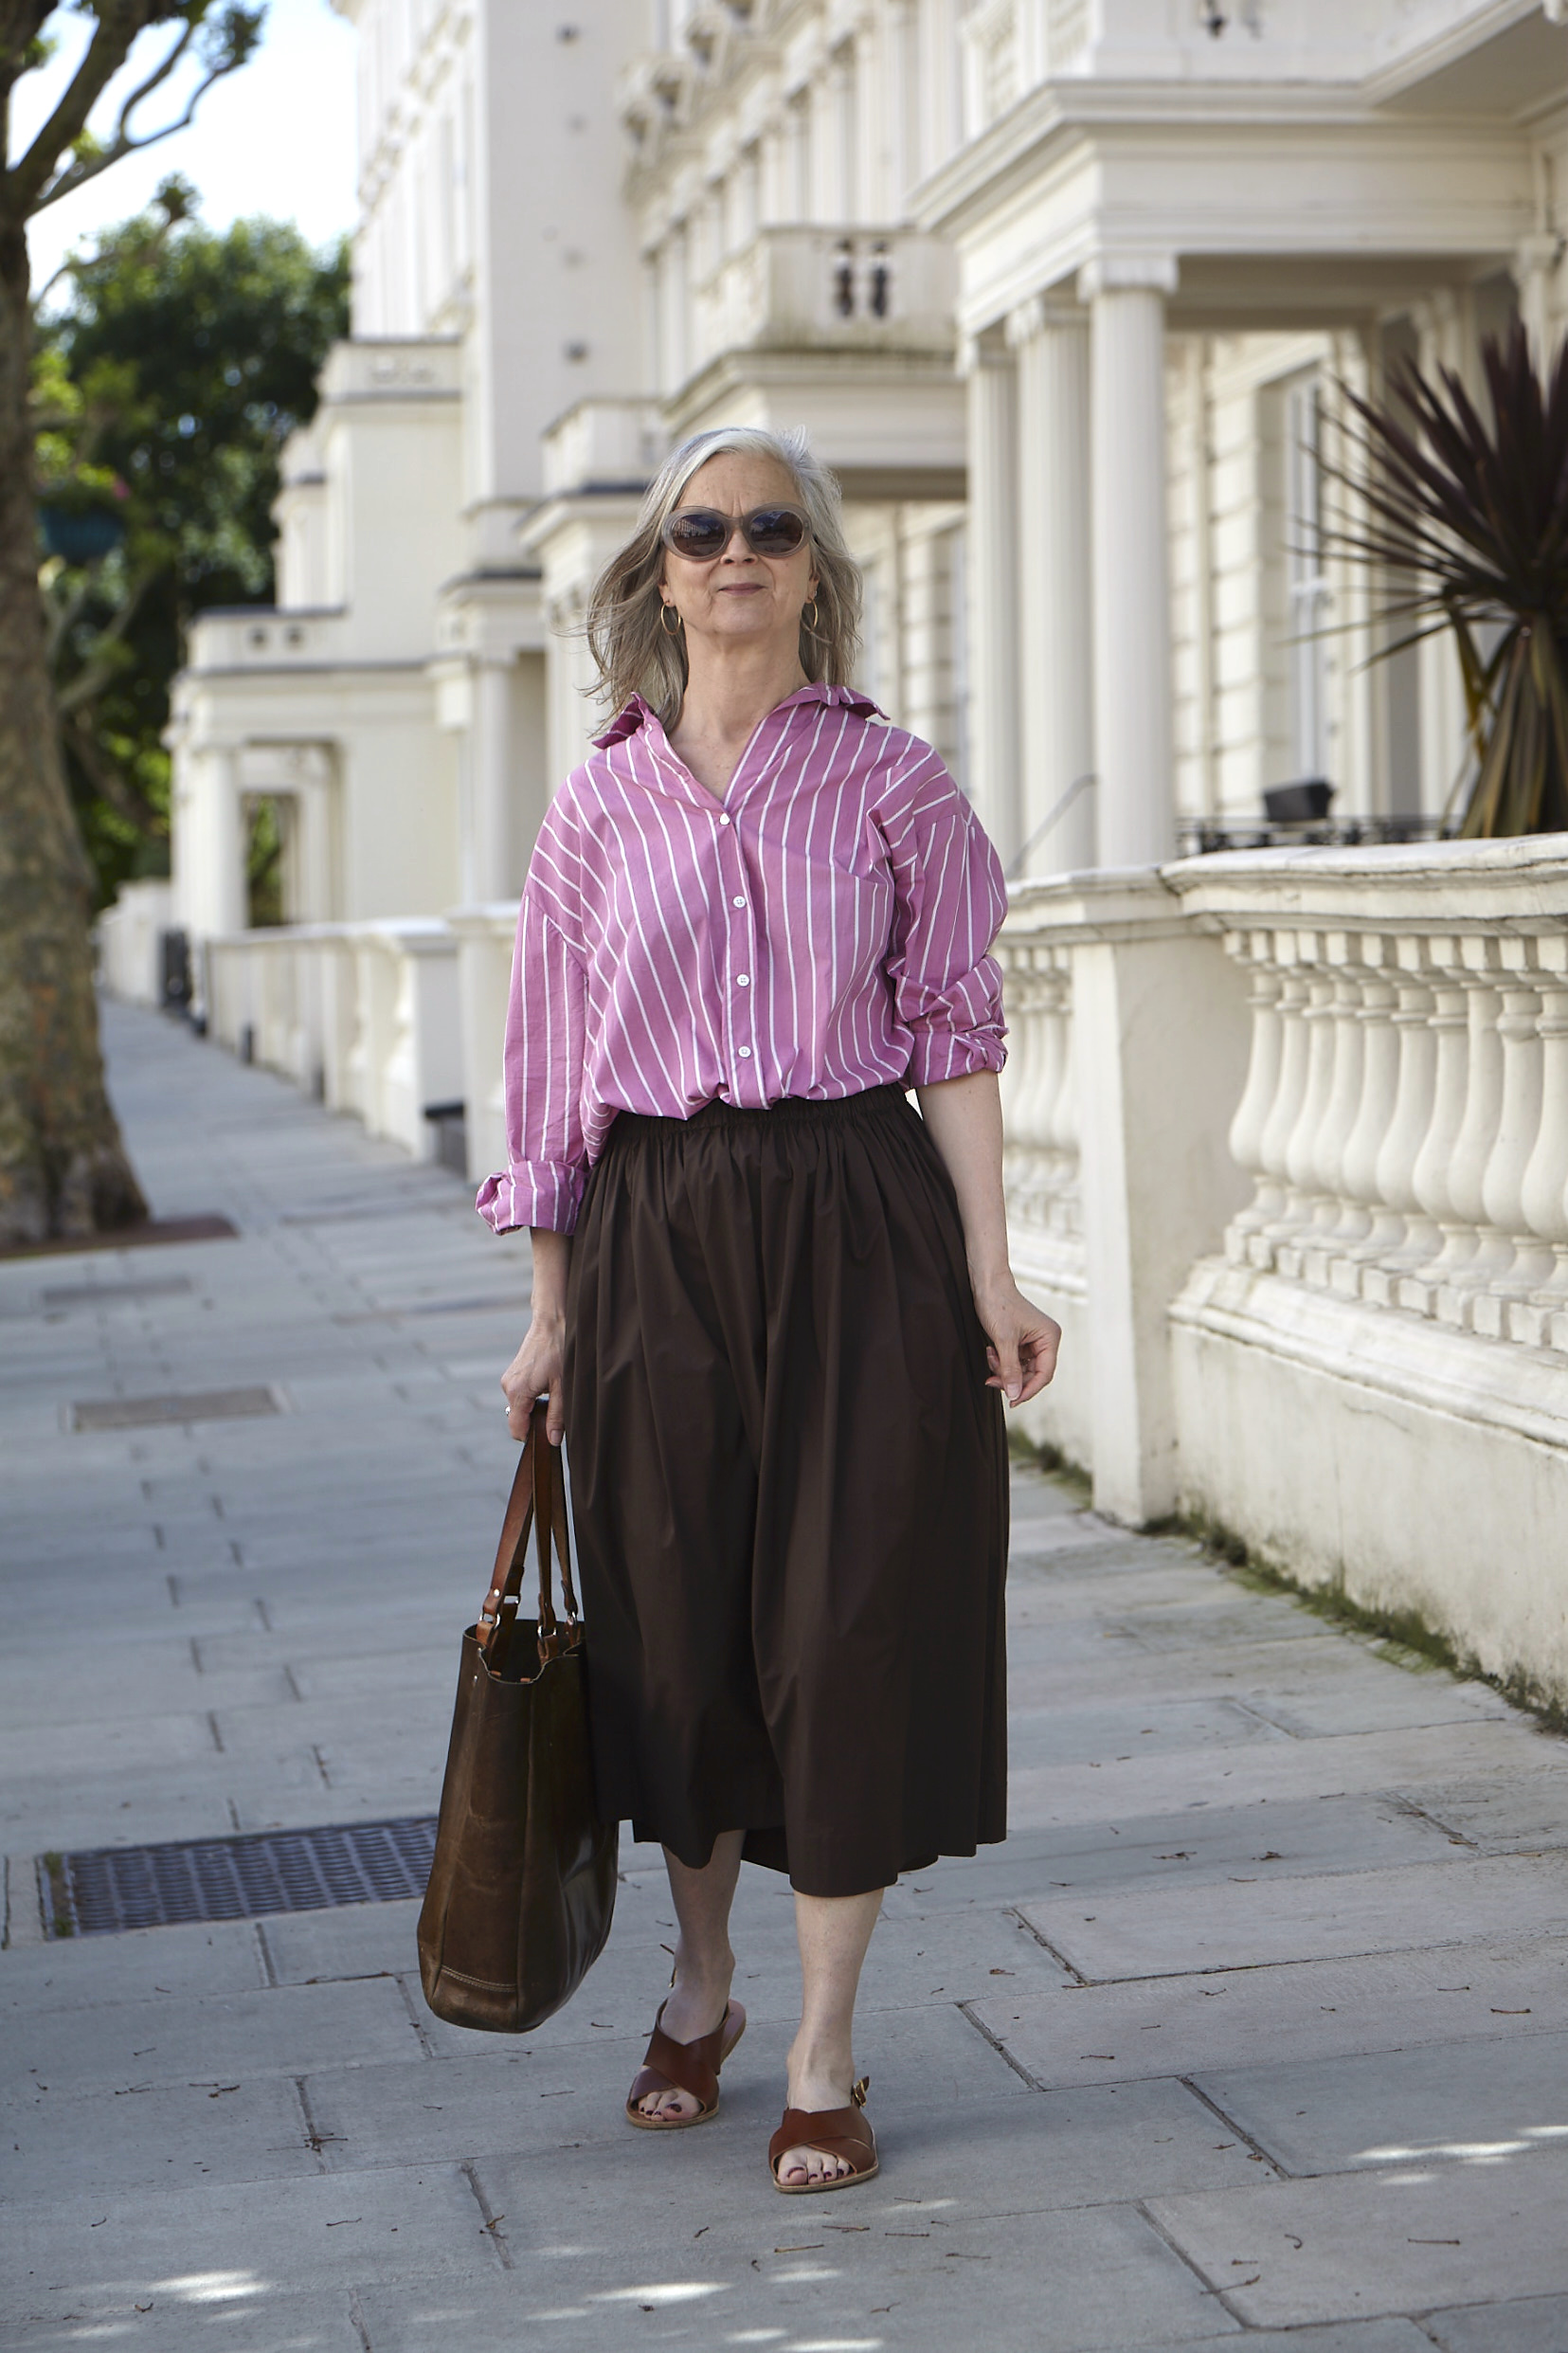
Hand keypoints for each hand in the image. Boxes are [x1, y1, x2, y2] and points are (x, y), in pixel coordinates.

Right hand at [501, 1312, 564, 1445]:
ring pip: (520, 1408)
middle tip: (556, 1412)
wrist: (551, 1323)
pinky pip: (520, 1396)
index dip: (532, 1438)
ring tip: (554, 1394)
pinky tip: (547, 1386)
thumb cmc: (559, 1351)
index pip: (517, 1429)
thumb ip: (557, 1415)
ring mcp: (508, 1380)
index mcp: (517, 1392)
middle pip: (518, 1419)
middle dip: (535, 1422)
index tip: (548, 1437)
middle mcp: (508, 1387)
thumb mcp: (563, 1386)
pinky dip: (532, 1398)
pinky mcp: (513, 1375)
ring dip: (535, 1409)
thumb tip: (552, 1440)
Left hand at [973, 1277, 1060, 1406]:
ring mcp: (1033, 1341)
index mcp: (1050, 1338)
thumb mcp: (1003, 1341)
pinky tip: (991, 1351)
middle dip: (1012, 1379)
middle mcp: (1045, 1340)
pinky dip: (1001, 1362)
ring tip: (990, 1357)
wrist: (986, 1284)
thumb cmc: (998, 1305)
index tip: (1012, 1401)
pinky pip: (1014, 1361)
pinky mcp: (1021, 1341)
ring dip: (1004, 1370)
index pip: (1044, 1373)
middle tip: (992, 1381)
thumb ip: (1010, 1370)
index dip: (1029, 1389)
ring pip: (1021, 1370)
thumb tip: (1015, 1395)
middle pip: (1033, 1374)